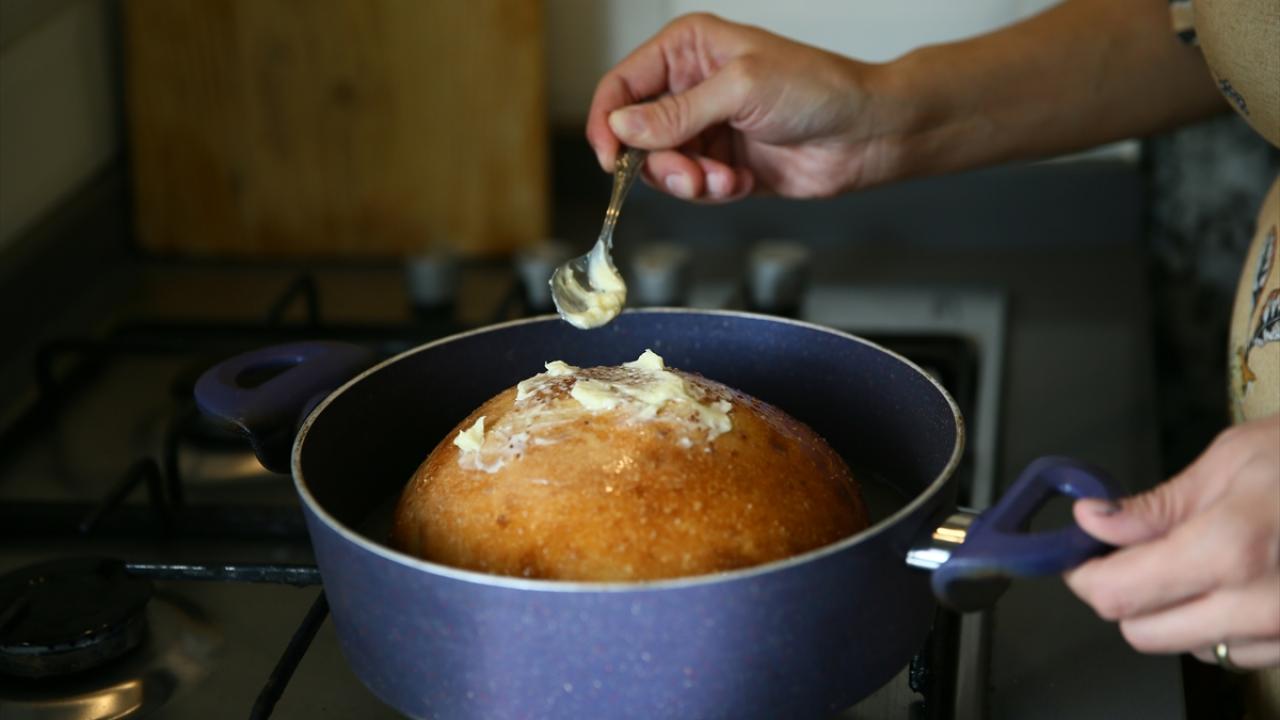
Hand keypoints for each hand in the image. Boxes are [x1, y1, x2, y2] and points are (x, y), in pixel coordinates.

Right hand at [586, 13, 903, 201]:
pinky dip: (712, 191)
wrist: (867, 133)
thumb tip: (623, 128)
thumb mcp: (741, 90)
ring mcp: (706, 127)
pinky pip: (692, 187)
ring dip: (689, 181)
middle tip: (689, 174)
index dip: (608, 122)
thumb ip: (677, 112)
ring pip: (662, 167)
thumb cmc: (818, 90)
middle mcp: (690, 86)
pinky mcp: (722, 163)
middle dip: (658, 162)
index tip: (610, 158)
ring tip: (724, 180)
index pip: (621, 85)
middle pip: (636, 134)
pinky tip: (742, 182)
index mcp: (688, 49)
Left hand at [1065, 413, 1279, 668]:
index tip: (1079, 556)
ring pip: (1188, 647)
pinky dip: (1216, 623)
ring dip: (1171, 612)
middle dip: (1122, 596)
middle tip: (1127, 555)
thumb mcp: (1232, 460)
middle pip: (1143, 632)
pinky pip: (1234, 652)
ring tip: (1192, 561)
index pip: (1119, 593)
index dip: (1085, 576)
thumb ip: (1156, 505)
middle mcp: (1258, 605)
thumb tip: (1092, 522)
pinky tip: (1232, 581)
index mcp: (1230, 549)